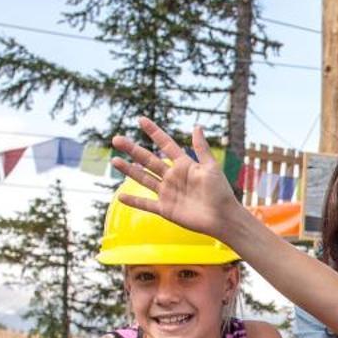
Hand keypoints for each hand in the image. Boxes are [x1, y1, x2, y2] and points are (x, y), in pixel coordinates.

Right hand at [111, 118, 250, 246]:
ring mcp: (168, 193)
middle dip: (132, 149)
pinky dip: (134, 201)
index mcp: (184, 165)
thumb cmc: (221, 192)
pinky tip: (120, 196)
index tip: (141, 119)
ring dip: (129, 170)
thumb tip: (197, 126)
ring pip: (144, 179)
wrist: (223, 217)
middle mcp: (173, 177)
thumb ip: (201, 148)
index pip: (165, 145)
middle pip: (148, 160)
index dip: (154, 132)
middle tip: (116, 139)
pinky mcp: (166, 209)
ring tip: (114, 161)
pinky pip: (146, 204)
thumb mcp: (211, 167)